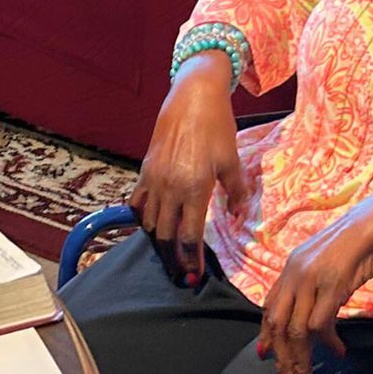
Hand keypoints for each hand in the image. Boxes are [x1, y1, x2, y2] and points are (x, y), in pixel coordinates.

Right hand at [129, 58, 249, 285]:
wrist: (192, 95)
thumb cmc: (217, 125)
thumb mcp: (232, 159)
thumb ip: (235, 192)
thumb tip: (235, 215)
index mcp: (195, 189)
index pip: (189, 237)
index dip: (190, 261)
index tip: (194, 278)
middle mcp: (171, 188)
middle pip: (165, 237)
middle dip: (172, 259)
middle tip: (181, 273)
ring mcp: (154, 179)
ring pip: (148, 222)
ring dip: (157, 240)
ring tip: (168, 251)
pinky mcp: (145, 169)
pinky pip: (137, 201)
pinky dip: (142, 217)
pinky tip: (152, 223)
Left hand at [257, 186, 372, 373]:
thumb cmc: (366, 240)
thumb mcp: (334, 265)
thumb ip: (320, 286)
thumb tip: (318, 316)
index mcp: (292, 265)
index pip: (270, 306)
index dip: (266, 334)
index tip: (265, 356)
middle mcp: (295, 271)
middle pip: (277, 323)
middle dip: (281, 357)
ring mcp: (312, 278)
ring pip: (295, 329)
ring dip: (299, 360)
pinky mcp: (332, 285)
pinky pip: (320, 324)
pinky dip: (327, 343)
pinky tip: (338, 352)